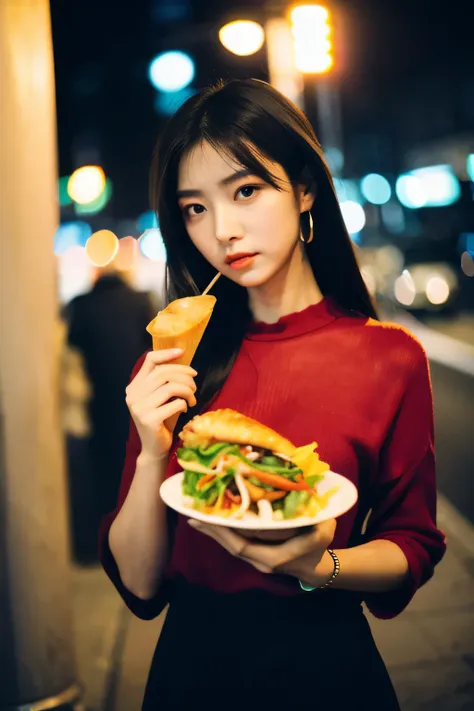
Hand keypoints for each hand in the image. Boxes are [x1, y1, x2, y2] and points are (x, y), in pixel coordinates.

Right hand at [125, 348, 196, 459]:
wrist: (155, 448)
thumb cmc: (162, 420)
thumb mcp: (162, 397)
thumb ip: (165, 381)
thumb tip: (183, 361)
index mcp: (134, 386)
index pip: (150, 361)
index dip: (167, 354)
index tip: (182, 352)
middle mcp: (133, 395)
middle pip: (164, 373)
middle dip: (185, 376)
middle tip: (195, 385)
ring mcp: (139, 407)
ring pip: (171, 387)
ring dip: (188, 391)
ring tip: (192, 399)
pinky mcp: (149, 419)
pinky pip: (175, 403)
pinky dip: (185, 404)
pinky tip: (185, 410)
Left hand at [188, 518, 336, 583]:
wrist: (317, 567)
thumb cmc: (320, 544)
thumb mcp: (323, 528)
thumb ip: (313, 514)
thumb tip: (301, 489)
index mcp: (279, 556)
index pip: (249, 542)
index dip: (232, 529)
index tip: (217, 514)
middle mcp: (264, 562)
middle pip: (234, 546)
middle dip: (214, 531)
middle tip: (194, 516)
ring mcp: (258, 562)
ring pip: (232, 547)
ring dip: (215, 534)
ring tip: (197, 518)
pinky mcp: (255, 558)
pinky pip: (236, 546)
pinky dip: (223, 535)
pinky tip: (212, 524)